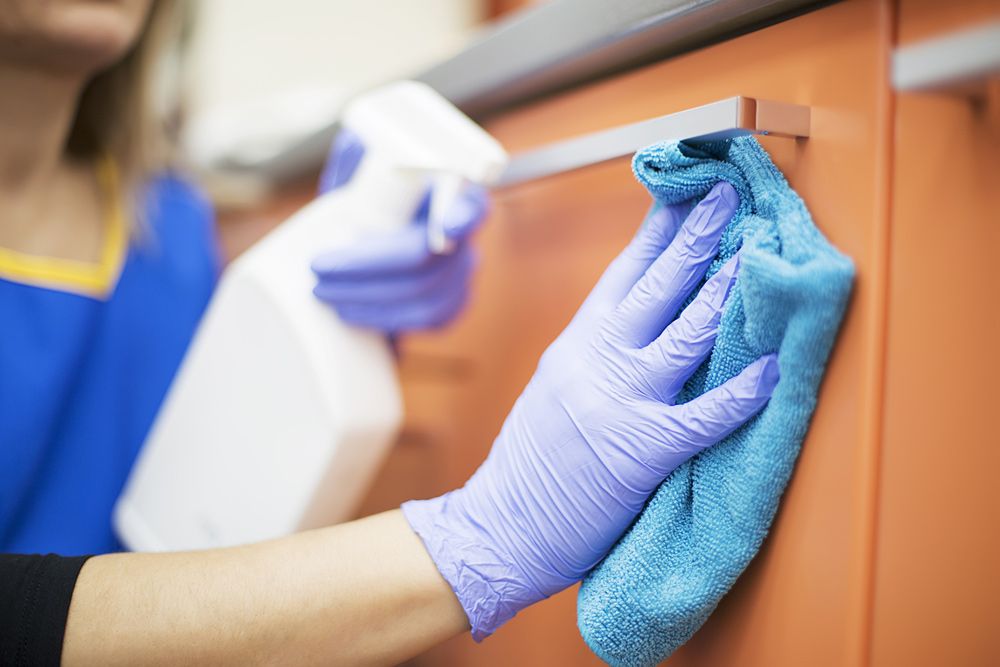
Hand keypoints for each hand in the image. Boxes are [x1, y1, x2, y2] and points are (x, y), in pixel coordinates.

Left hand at [311, 128, 489, 333]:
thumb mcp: (366, 169)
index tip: (446, 227)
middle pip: (427, 257)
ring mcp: (462, 274)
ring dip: (365, 295)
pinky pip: (426, 319)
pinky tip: (348, 310)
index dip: (463, 216)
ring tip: (320, 289)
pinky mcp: (453, 305)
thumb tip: (354, 142)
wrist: (380, 237)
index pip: (472, 205)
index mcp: (453, 194)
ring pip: (422, 293)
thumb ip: (364, 155)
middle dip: (367, 264)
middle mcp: (466, 235)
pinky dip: (383, 316)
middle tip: (317, 265)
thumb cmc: (373, 197)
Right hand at [402, 182, 779, 638]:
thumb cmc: (529, 462)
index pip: (624, 271)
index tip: (685, 193)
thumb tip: (639, 319)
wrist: (501, 525)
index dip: (659, 229)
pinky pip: (704, 416)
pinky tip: (774, 370)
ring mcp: (620, 402)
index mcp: (578, 343)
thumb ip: (595, 350)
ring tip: (756, 254)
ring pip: (685, 334)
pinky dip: (742, 393)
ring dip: (725, 291)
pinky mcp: (642, 451)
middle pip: (657, 286)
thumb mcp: (555, 385)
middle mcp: (598, 360)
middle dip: (696, 236)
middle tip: (725, 195)